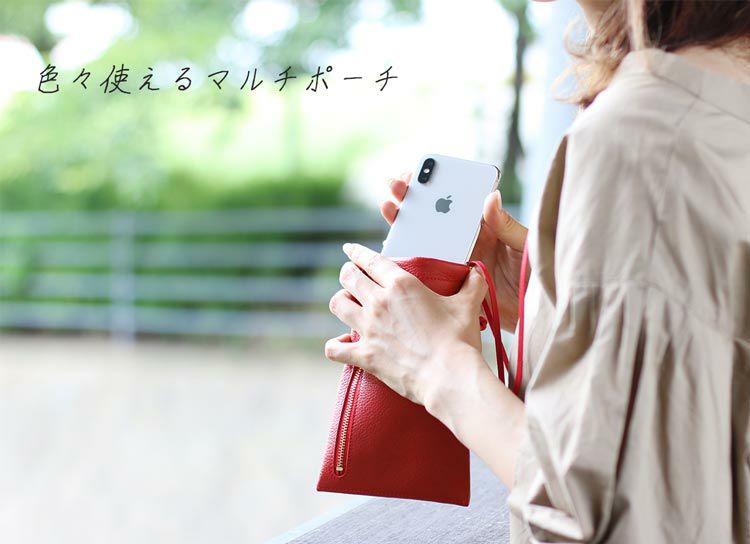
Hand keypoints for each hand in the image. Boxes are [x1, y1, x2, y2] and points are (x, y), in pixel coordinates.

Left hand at [324, 242, 488, 409]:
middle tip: (350, 275)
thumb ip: (472, 284)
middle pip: (348, 277)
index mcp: (401, 284)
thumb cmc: (459, 339)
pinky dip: (335, 345)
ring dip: (340, 301)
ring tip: (346, 303)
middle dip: (347, 273)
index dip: (356, 252)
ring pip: (337, 304)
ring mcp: (368, 329)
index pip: (370, 259)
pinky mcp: (364, 355)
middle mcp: (379, 302)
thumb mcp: (468, 305)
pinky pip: (334, 347)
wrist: (450, 376)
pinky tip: (341, 343)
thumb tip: (476, 272)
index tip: (349, 249)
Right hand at [381, 172, 527, 330]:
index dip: (438, 187)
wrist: (532, 315)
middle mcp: (468, 242)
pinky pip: (425, 268)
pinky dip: (407, 258)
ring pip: (425, 239)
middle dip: (414, 200)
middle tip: (397, 185)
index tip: (420, 173)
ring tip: (388, 207)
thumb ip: (507, 225)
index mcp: (487, 228)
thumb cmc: (536, 277)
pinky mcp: (450, 283)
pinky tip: (392, 245)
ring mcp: (456, 262)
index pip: (459, 202)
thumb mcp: (525, 247)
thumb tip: (491, 196)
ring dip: (405, 223)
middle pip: (436, 217)